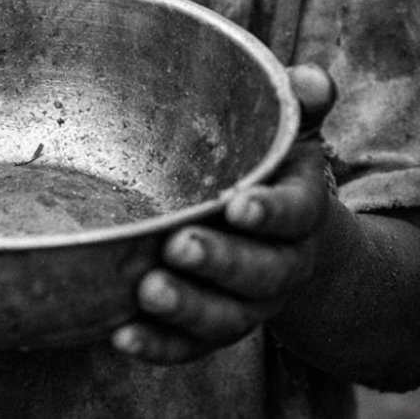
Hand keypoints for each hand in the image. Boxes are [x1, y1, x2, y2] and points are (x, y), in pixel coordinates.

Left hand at [112, 65, 334, 362]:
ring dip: (187, 308)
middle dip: (221, 262)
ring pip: (225, 318)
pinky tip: (120, 334)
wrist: (276, 239)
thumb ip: (298, 104)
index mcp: (299, 212)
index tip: (238, 204)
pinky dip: (158, 344)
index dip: (271, 212)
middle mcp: (279, 264)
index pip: (296, 214)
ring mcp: (245, 303)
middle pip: (260, 273)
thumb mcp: (286, 134)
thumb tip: (307, 80)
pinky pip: (188, 346)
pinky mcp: (209, 328)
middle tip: (179, 246)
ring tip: (148, 290)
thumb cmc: (268, 174)